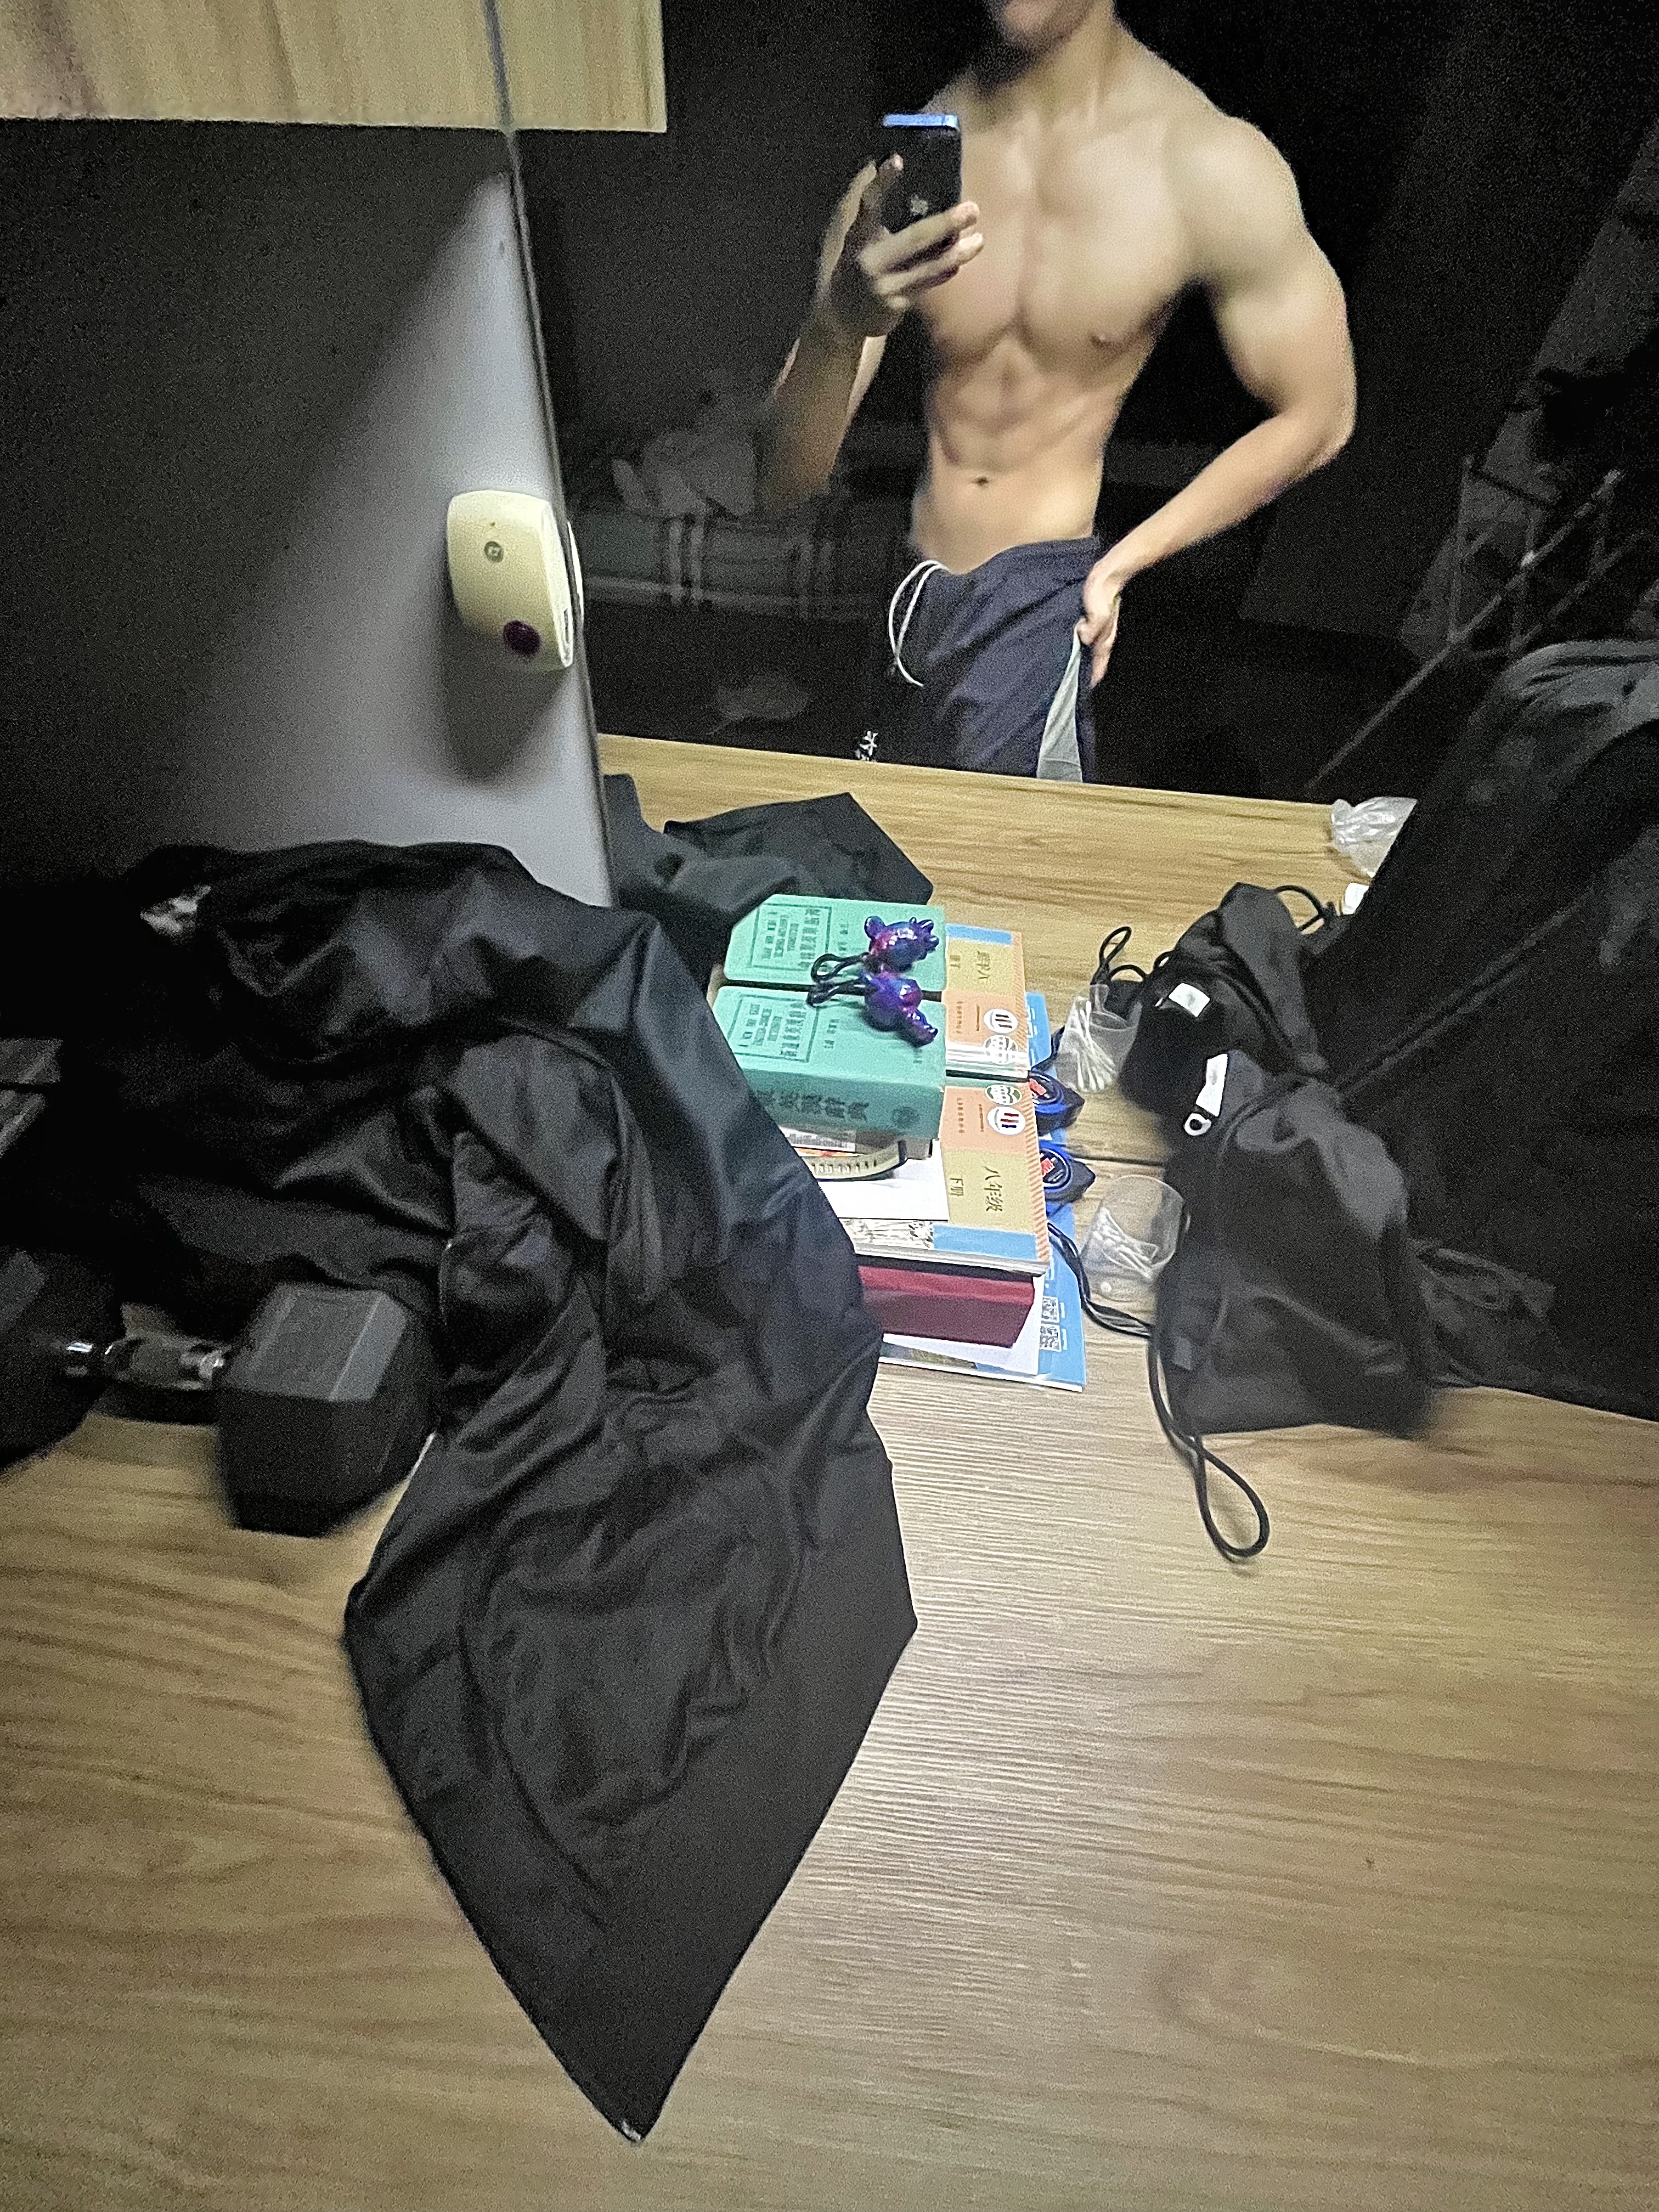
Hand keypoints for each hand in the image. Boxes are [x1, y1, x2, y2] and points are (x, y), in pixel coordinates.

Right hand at [820, 157, 982, 343]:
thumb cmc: (854, 265)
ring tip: (979, 240)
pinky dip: (945, 272)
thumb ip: (869, 206)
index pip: (869, 204)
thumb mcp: (855, 236)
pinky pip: (927, 284)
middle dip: (945, 224)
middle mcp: (870, 261)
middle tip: (972, 209)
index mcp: (858, 236)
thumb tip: (877, 162)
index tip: (897, 159)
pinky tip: (961, 261)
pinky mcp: (897, 306)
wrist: (841, 317)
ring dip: (956, 254)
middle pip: (913, 239)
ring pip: (928, 267)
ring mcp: (885, 286)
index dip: (882, 182)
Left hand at [1078, 562, 1127, 689]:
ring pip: (1099, 646)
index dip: (1097, 671)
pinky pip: (1094, 634)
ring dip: (1096, 657)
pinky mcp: (1099, 617)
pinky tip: (1089, 642)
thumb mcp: (1097, 612)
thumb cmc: (1102, 591)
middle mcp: (1105, 632)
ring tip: (1092, 667)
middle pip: (1101, 655)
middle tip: (1093, 681)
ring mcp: (1103, 625)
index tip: (1094, 684)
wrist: (1109, 574)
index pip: (1100, 657)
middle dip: (1098, 668)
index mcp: (1104, 633)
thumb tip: (1084, 638)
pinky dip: (1092, 642)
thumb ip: (1092, 627)